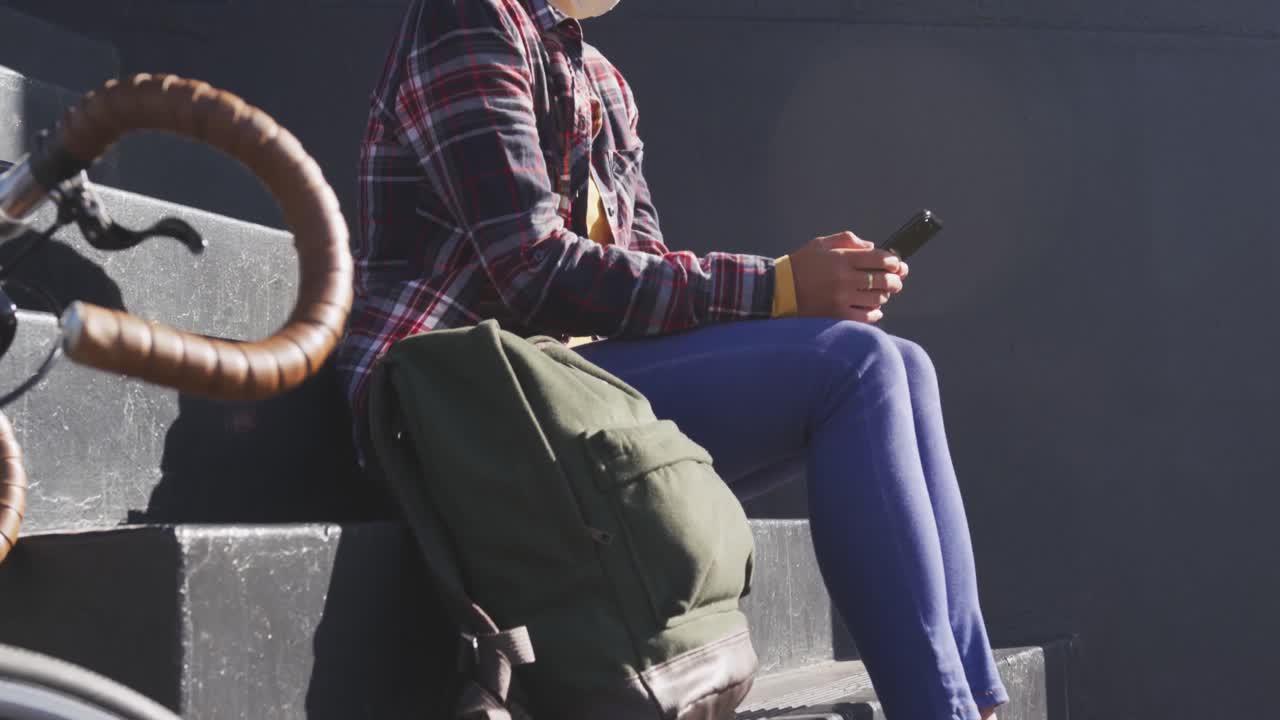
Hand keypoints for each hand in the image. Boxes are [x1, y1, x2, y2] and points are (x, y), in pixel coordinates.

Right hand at [788, 231, 904, 322]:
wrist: (778, 290)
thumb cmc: (801, 264)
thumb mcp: (821, 243)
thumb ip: (848, 240)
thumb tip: (872, 246)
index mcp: (842, 258)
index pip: (880, 259)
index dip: (893, 262)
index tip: (896, 264)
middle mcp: (844, 279)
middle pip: (883, 280)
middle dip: (894, 280)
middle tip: (895, 280)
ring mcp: (842, 299)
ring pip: (878, 299)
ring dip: (884, 296)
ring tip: (880, 293)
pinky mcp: (837, 315)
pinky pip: (866, 317)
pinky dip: (874, 313)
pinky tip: (873, 309)